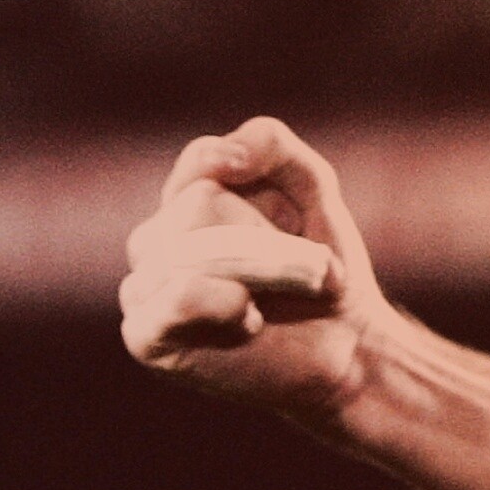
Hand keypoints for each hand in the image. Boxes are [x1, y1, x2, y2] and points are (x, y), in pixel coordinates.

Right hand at [119, 116, 398, 425]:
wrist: (346, 344)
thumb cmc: (325, 264)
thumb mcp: (312, 186)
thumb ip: (269, 145)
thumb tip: (219, 159)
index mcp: (187, 199)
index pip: (203, 161)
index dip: (256, 181)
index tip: (299, 212)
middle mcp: (155, 240)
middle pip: (200, 204)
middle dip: (272, 238)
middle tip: (309, 271)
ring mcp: (144, 288)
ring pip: (188, 251)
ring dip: (266, 272)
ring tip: (288, 296)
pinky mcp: (146, 336)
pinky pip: (173, 296)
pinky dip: (223, 302)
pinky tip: (248, 321)